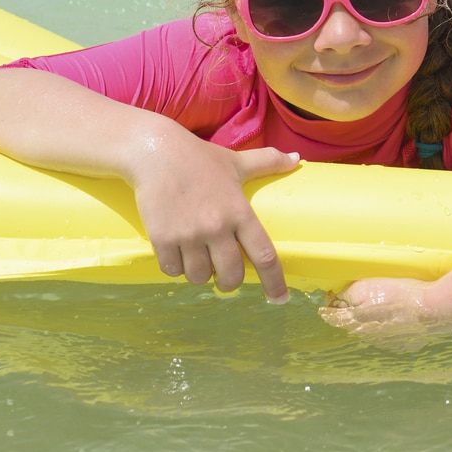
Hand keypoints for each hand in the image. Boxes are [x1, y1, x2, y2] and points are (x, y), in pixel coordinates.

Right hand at [127, 136, 298, 301]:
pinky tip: (177, 254)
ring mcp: (188, 235)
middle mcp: (217, 227)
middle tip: (225, 277)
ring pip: (200, 277)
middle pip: (231, 275)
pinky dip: (176, 268)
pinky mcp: (162, 238)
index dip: (274, 281)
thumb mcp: (236, 161)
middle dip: (230, 283)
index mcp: (240, 212)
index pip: (264, 255)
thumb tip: (296, 160)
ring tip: (198, 260)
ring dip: (201, 275)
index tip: (279, 299)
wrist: (155, 152)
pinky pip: (172, 270)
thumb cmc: (199, 158)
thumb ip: (268, 162)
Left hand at [319, 278, 451, 345]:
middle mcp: (368, 337)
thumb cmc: (401, 295)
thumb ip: (347, 293)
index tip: (326, 306)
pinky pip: (392, 335)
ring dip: (375, 321)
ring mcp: (387, 343)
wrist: (433, 309)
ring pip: (373, 331)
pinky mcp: (404, 345)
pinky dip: (393, 327)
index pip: (334, 318)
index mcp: (357, 322)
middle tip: (361, 300)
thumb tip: (336, 299)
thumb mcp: (367, 286)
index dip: (329, 309)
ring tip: (387, 306)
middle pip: (354, 324)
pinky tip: (402, 316)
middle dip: (354, 314)